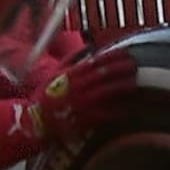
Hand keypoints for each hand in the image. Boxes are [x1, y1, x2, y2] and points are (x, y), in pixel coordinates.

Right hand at [0, 51, 136, 169]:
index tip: (127, 52)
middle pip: (102, 76)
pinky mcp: (81, 121)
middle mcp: (75, 88)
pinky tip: (127, 107)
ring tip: (135, 82)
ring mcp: (78, 104)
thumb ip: (71, 60)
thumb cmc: (45, 96)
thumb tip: (89, 48)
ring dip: (120, 87)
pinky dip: (114, 110)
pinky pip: (101, 114)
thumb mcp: (55, 74)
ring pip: (104, 93)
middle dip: (120, 70)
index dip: (112, 56)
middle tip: (136, 65)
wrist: (34, 122)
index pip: (95, 62)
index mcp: (69, 75)